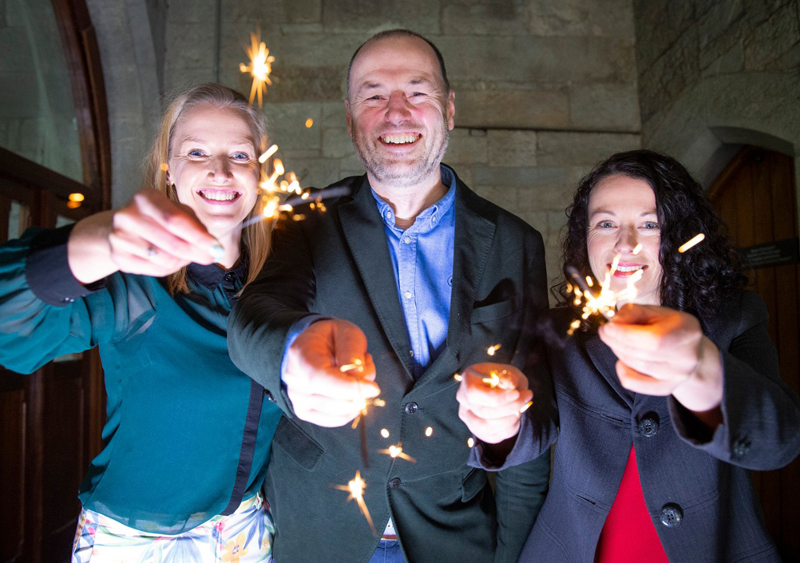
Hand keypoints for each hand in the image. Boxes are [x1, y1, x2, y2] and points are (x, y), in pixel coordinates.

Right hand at [108, 189, 220, 274]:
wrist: (125, 230)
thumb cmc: (160, 219)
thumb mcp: (178, 212)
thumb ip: (196, 226)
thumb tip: (214, 248)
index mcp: (145, 198)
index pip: (175, 220)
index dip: (199, 237)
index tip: (217, 248)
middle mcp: (128, 215)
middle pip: (172, 243)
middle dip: (196, 253)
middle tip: (210, 257)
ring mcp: (119, 237)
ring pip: (166, 260)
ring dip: (183, 261)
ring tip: (184, 255)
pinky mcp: (118, 257)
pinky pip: (155, 270)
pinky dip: (169, 269)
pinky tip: (170, 260)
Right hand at [284, 319, 379, 426]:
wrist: (313, 347)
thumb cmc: (331, 338)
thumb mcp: (346, 332)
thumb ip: (351, 352)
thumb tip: (357, 378)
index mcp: (300, 356)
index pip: (321, 379)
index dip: (349, 387)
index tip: (373, 389)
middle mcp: (295, 382)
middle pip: (333, 400)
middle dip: (360, 388)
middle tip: (364, 364)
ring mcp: (298, 400)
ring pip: (340, 412)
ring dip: (358, 395)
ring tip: (356, 373)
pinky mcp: (306, 413)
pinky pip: (339, 419)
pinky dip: (352, 406)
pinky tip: (351, 389)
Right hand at [456, 363, 532, 443]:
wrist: (505, 390)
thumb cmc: (505, 379)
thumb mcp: (510, 372)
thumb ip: (509, 377)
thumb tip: (508, 384)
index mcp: (467, 380)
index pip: (473, 393)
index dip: (496, 397)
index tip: (516, 394)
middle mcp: (463, 399)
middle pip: (482, 411)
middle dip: (509, 408)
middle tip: (526, 397)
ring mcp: (468, 416)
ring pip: (486, 427)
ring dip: (510, 420)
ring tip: (521, 408)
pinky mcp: (477, 430)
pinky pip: (493, 436)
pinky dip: (509, 428)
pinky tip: (515, 416)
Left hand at [599, 304, 723, 415]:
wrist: (688, 349)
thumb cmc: (667, 327)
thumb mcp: (653, 311)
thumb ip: (632, 312)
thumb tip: (615, 323)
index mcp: (687, 331)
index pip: (653, 338)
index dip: (625, 334)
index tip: (608, 327)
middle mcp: (688, 356)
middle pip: (642, 353)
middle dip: (616, 341)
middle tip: (605, 332)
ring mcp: (679, 375)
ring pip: (637, 366)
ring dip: (619, 352)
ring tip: (616, 341)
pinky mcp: (668, 387)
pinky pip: (635, 384)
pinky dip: (623, 371)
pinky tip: (622, 361)